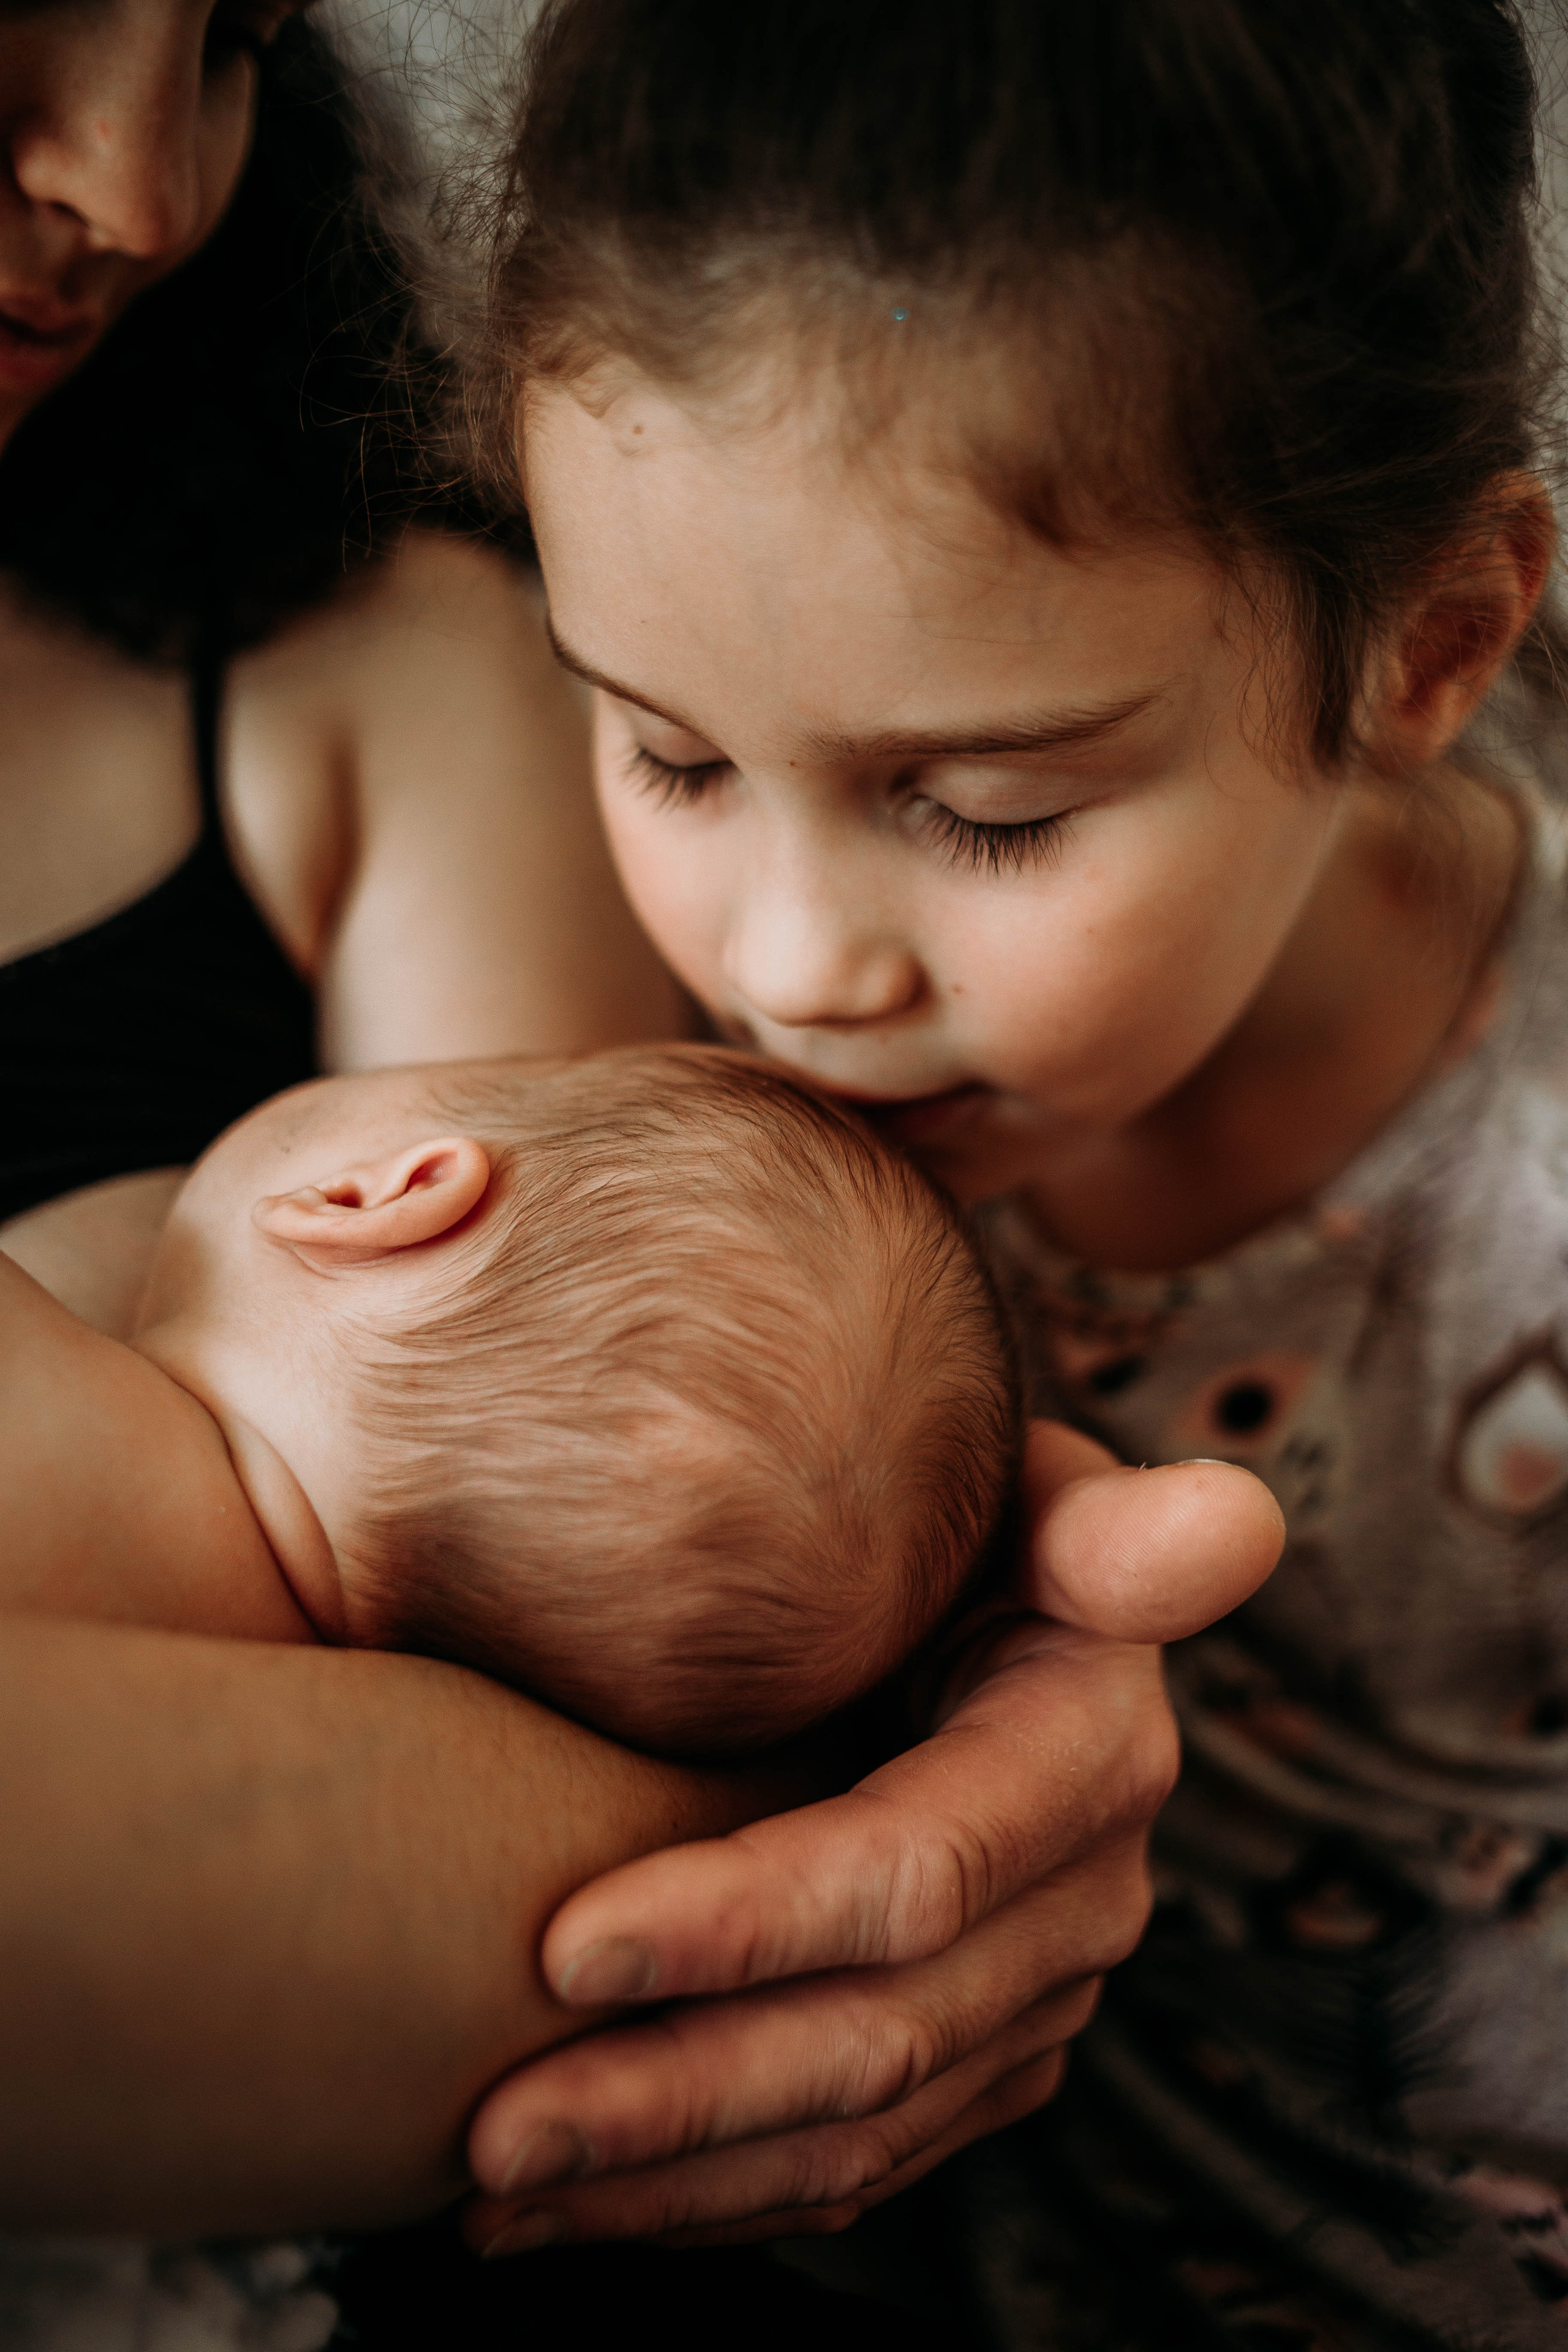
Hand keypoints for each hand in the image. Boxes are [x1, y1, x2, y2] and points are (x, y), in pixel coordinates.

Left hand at [464, 1427, 1282, 2250]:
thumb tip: (1230, 1517)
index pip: (917, 1868)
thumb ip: (1119, 1525)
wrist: (972, 1592)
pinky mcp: (982, 2057)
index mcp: (1090, 1753)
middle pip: (876, 2034)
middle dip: (677, 2092)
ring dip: (670, 2177)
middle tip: (488, 2131)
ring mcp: (1034, 1995)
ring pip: (856, 2130)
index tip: (570, 1943)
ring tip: (492, 2190)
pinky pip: (855, 2161)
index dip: (753, 1921)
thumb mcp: (1032, 1494)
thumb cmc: (960, 1514)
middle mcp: (1084, 1898)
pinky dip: (711, 2192)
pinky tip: (578, 2201)